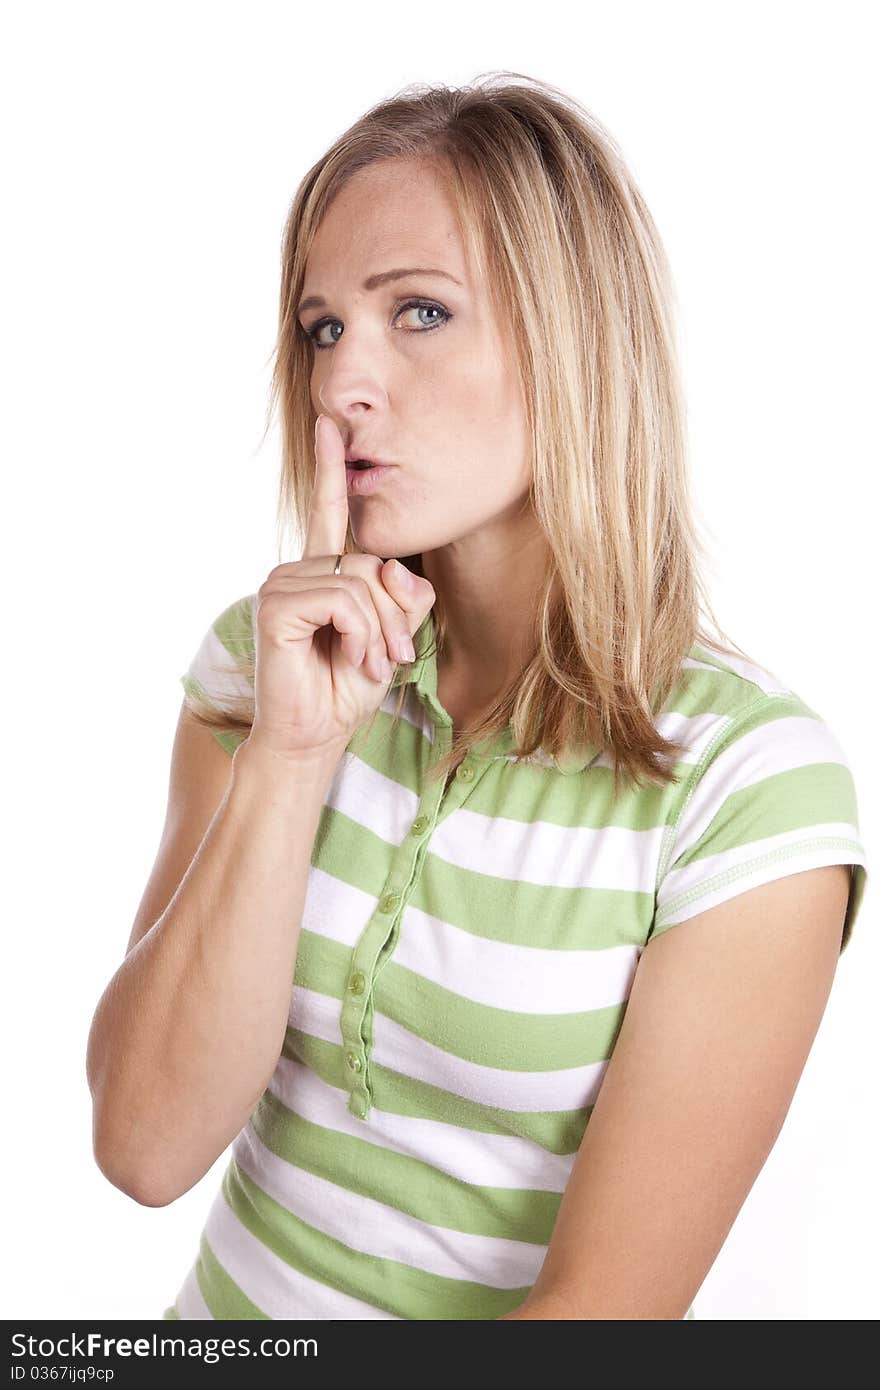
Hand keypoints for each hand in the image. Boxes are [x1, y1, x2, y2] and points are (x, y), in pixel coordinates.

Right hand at [247, 413, 435, 760]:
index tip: (328, 426)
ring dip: (379, 631)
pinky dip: (361, 632)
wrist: (314, 736)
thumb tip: (399, 570)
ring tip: (370, 664)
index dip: (330, 470)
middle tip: (391, 658)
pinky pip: (342, 600)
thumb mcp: (392, 638)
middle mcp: (297, 571)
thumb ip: (405, 599)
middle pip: (370, 563)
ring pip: (359, 582)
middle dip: (394, 616)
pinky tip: (352, 659)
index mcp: (322, 573)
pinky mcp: (276, 608)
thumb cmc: (344, 688)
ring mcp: (281, 586)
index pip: (329, 513)